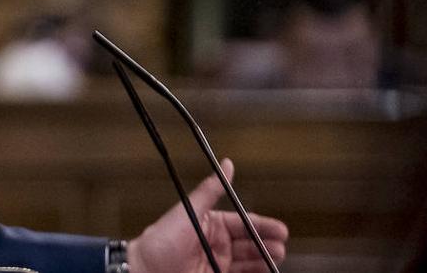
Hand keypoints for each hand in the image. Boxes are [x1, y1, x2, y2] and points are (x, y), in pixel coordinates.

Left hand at [127, 159, 287, 272]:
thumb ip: (210, 190)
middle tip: (281, 248)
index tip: (282, 230)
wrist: (144, 270)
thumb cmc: (162, 239)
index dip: (263, 226)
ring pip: (247, 263)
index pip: (243, 223)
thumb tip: (227, 164)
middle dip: (267, 245)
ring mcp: (215, 263)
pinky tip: (264, 272)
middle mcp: (215, 244)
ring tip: (277, 260)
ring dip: (263, 261)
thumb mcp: (188, 211)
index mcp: (211, 224)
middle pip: (248, 244)